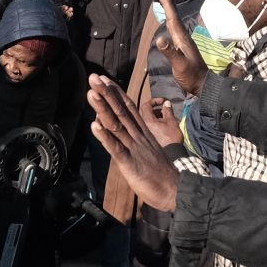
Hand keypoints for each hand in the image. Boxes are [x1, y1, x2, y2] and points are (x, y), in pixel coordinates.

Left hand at [87, 74, 178, 212]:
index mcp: (142, 132)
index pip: (127, 107)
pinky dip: (105, 137)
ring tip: (91, 93)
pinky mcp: (130, 163)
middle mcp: (138, 135)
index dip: (115, 92)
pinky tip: (94, 125)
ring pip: (116, 125)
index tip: (104, 78)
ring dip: (103, 108)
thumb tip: (122, 128)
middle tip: (94, 76)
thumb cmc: (159, 172)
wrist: (175, 190)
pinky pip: (116, 148)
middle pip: (120, 111)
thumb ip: (135, 137)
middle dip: (106, 93)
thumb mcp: (147, 149)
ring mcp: (134, 148)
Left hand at [145, 97, 183, 148]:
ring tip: (164, 116)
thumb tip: (166, 102)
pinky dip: (153, 121)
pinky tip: (162, 124)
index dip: (154, 101)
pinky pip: (147, 125)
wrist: (171, 153)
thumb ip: (168, 110)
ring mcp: (143, 131)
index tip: (163, 101)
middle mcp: (142, 125)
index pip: (146, 105)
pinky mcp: (147, 136)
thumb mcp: (171, 121)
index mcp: (147, 120)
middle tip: (163, 108)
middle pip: (144, 111)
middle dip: (154, 107)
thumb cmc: (171, 137)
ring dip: (154, 114)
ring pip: (146, 118)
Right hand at [153, 0, 207, 97]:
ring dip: (169, 7)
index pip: (173, 17)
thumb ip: (170, 52)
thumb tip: (159, 38)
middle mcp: (182, 37)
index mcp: (182, 38)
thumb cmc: (191, 76)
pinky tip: (168, 19)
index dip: (167, 3)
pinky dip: (170, 18)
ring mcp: (182, 41)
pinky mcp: (181, 46)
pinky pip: (173, 27)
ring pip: (174, 19)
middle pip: (174, 15)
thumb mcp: (180, 65)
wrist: (202, 85)